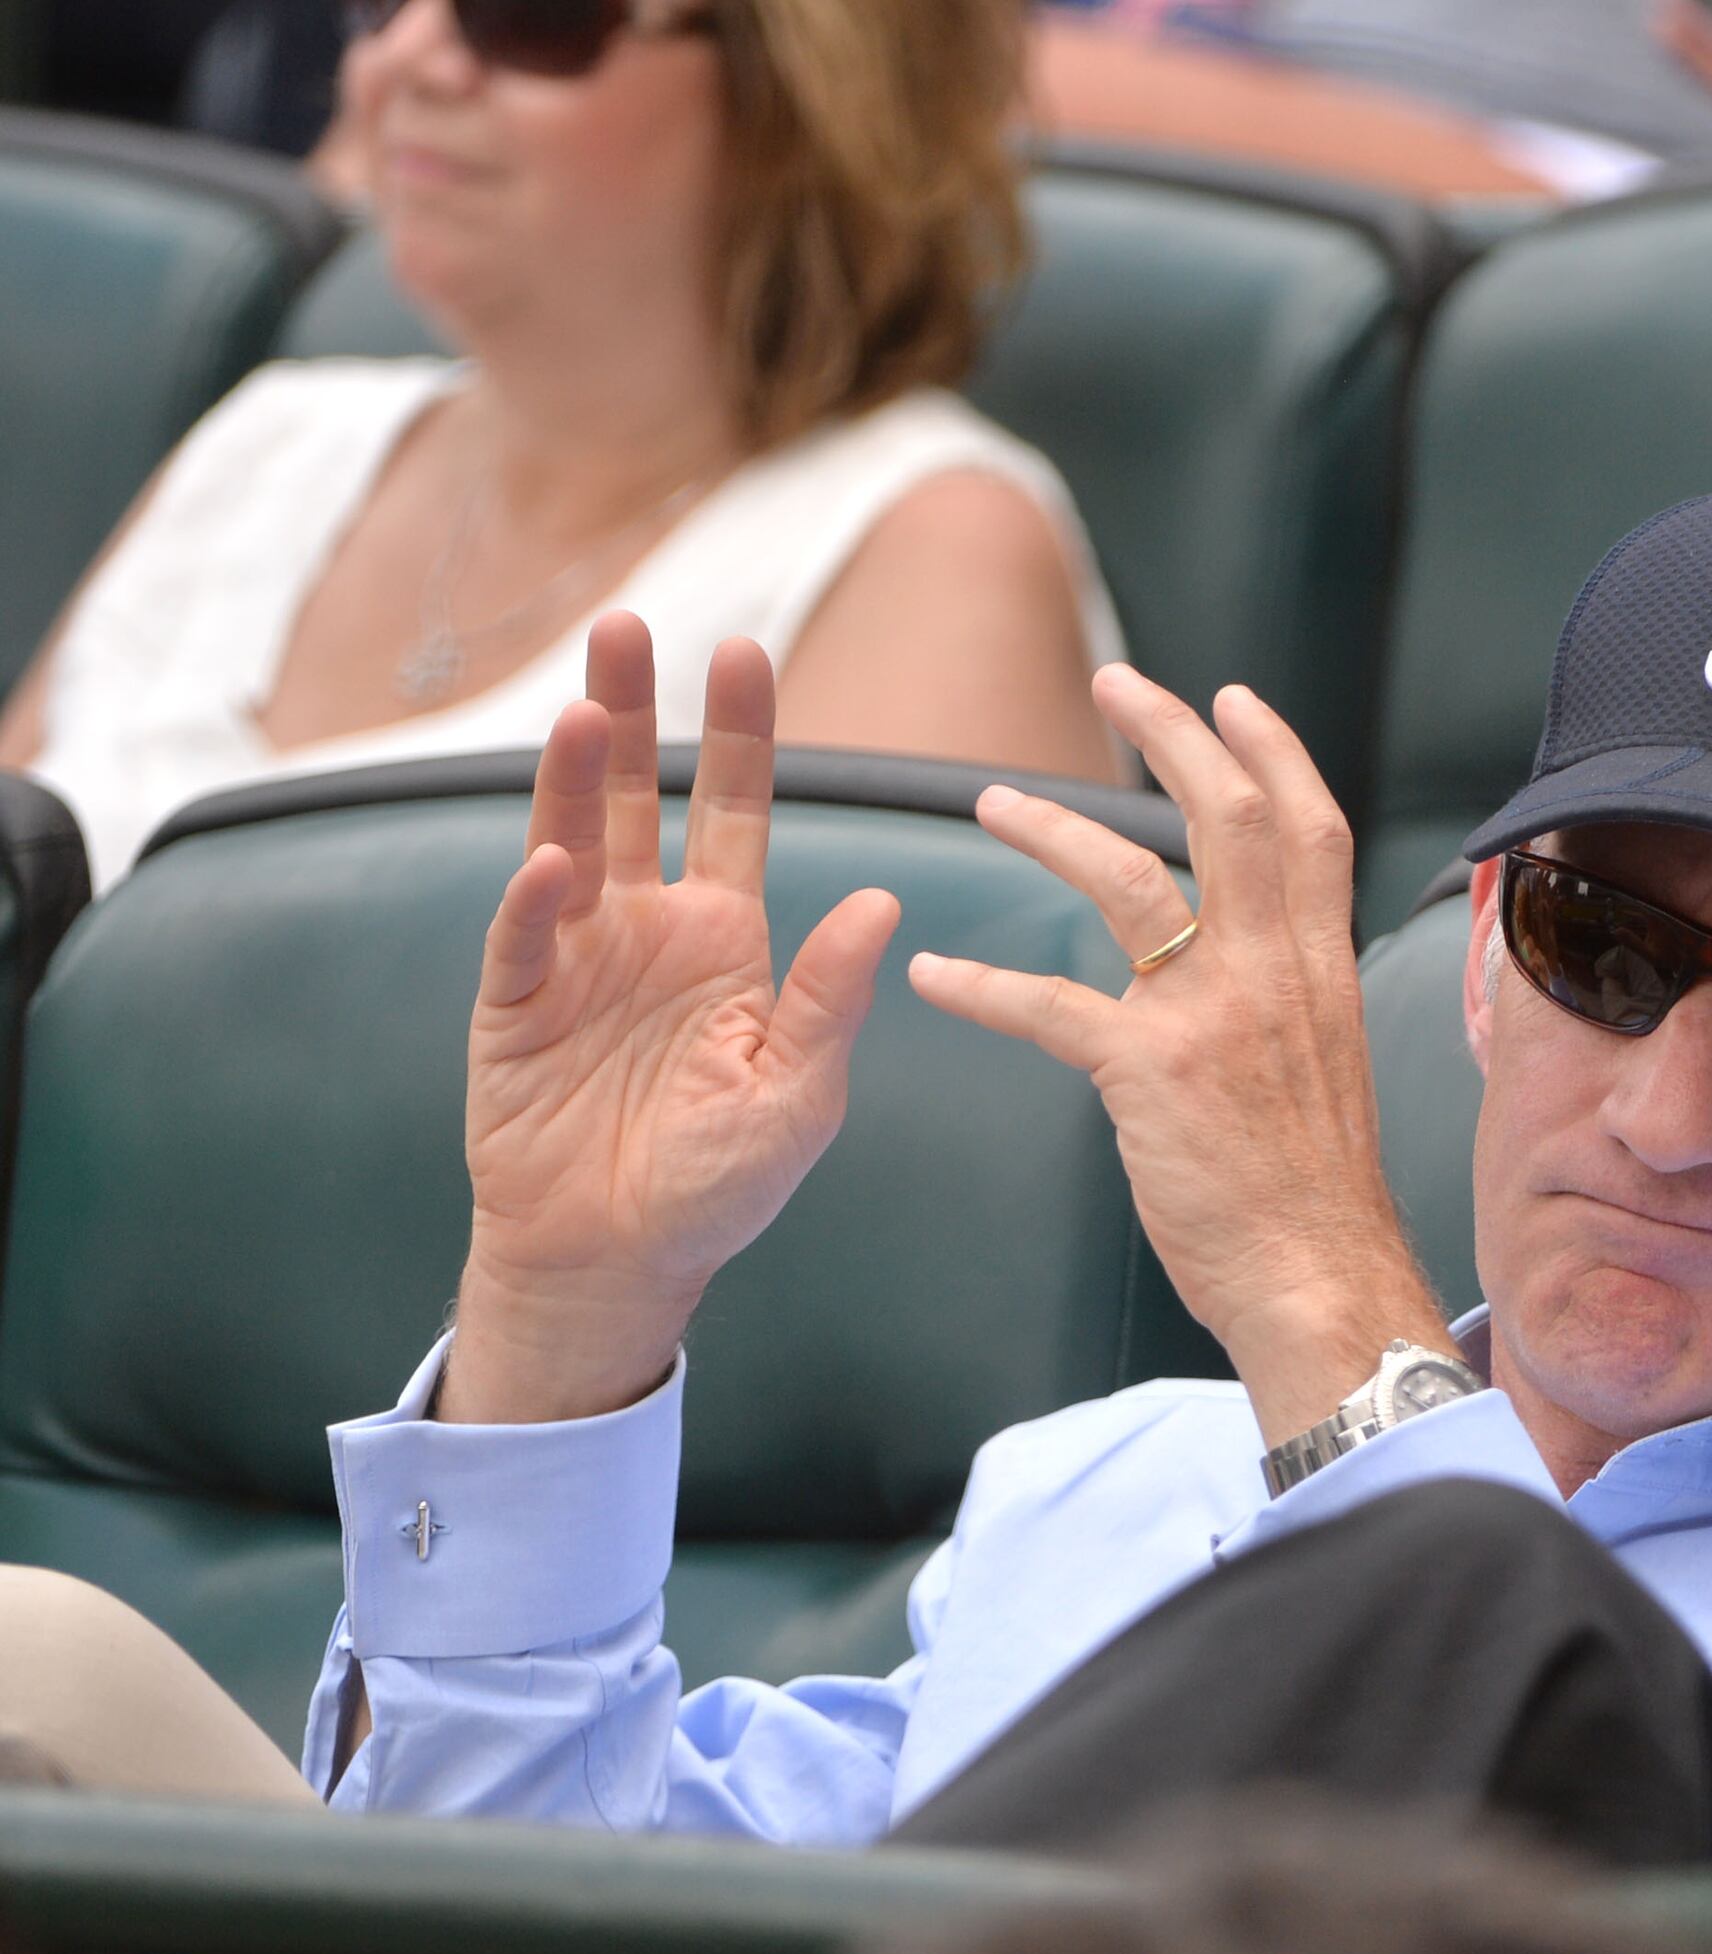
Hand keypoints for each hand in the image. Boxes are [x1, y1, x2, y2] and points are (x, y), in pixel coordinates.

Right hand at [446, 615, 899, 1424]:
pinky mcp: (515, 1006)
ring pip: (567, 840)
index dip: (735, 732)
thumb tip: (882, 903)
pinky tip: (553, 861)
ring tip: (587, 701)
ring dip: (572, 773)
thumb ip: (831, 997)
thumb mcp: (800, 1089)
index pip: (731, 809)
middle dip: (634, 707)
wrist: (623, 1258)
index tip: (742, 648)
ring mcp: (574, 958)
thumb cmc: (722, 1178)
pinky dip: (534, 901)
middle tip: (631, 622)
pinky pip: (522, 940)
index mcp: (724, 936)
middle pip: (637, 795)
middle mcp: (645, 927)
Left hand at [908, 668, 1452, 1440]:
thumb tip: (1256, 969)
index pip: (1309, 827)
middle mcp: (1274, 973)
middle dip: (1169, 733)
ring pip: (1127, 878)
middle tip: (1113, 682)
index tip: (1232, 697)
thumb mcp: (1327, 1071)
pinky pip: (1047, 1005)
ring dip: (1050, 825)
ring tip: (990, 801)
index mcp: (1319, 972)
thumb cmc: (1315, 1198)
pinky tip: (934, 970)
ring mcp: (1212, 1016)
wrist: (1321, 1281)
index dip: (1272, 750)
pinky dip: (981, 982)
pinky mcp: (1149, 1072)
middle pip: (1228, 814)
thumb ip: (1290, 1002)